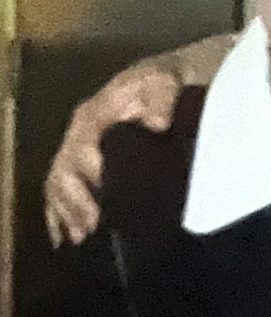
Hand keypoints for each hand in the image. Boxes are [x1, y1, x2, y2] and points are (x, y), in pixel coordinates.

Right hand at [44, 62, 181, 246]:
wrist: (166, 79)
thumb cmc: (163, 81)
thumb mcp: (165, 81)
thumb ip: (161, 98)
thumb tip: (157, 124)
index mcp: (93, 115)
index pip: (82, 148)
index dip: (89, 174)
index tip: (103, 197)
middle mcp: (78, 133)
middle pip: (64, 171)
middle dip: (74, 201)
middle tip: (89, 227)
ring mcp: (78, 147)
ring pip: (59, 184)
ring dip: (66, 211)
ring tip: (79, 237)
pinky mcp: (84, 161)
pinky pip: (61, 189)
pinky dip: (61, 213)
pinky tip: (66, 236)